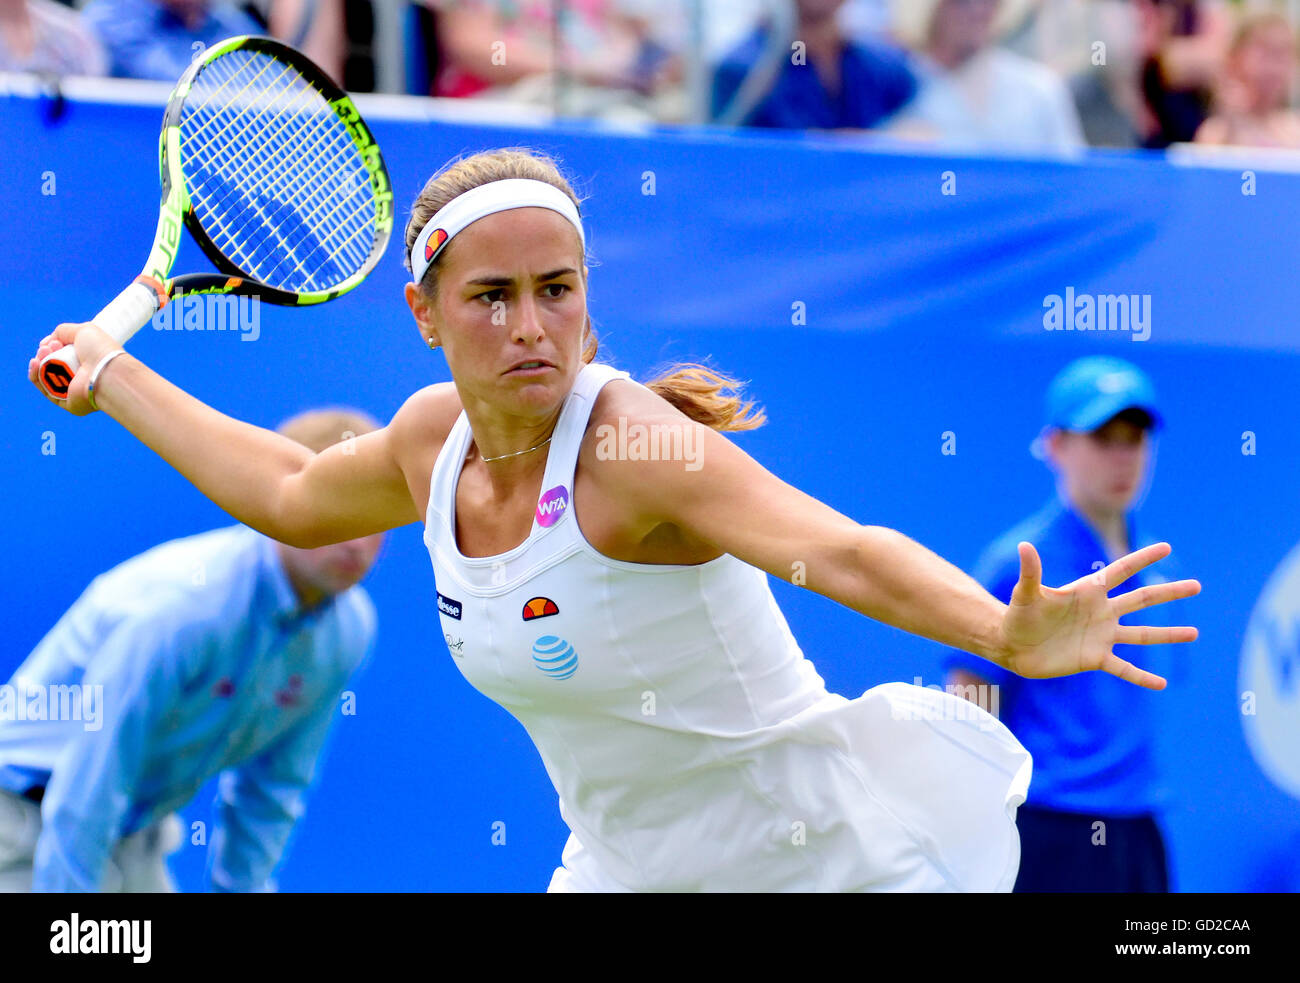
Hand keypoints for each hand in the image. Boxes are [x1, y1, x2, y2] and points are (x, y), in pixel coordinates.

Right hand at [28, 321, 120, 414]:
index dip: (54, 346)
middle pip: (53, 365)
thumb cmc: (100, 351)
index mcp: (89, 363)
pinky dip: (36, 376)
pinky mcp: (66, 402)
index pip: (65, 355)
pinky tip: (35, 363)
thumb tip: (48, 342)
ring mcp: (74, 390)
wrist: (106, 372)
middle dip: (46, 353)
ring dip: (40, 362)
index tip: (54, 342)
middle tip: (49, 347)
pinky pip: (45, 390)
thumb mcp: (83, 331)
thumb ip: (63, 332)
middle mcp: (82, 377)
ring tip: (44, 352)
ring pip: (46, 376)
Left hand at [996, 541, 1199, 688]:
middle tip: (1197, 585)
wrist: (1012, 646)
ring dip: (1167, 634)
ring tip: (1195, 634)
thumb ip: (1031, 572)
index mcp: (1088, 591)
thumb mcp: (1025, 593)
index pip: (1120, 571)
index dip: (1142, 558)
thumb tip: (1024, 546)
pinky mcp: (1095, 658)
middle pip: (1142, 599)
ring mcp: (1101, 636)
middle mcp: (1101, 612)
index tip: (1166, 547)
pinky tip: (1162, 685)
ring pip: (1141, 634)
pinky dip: (1142, 677)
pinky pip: (1124, 668)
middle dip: (1169, 593)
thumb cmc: (1018, 615)